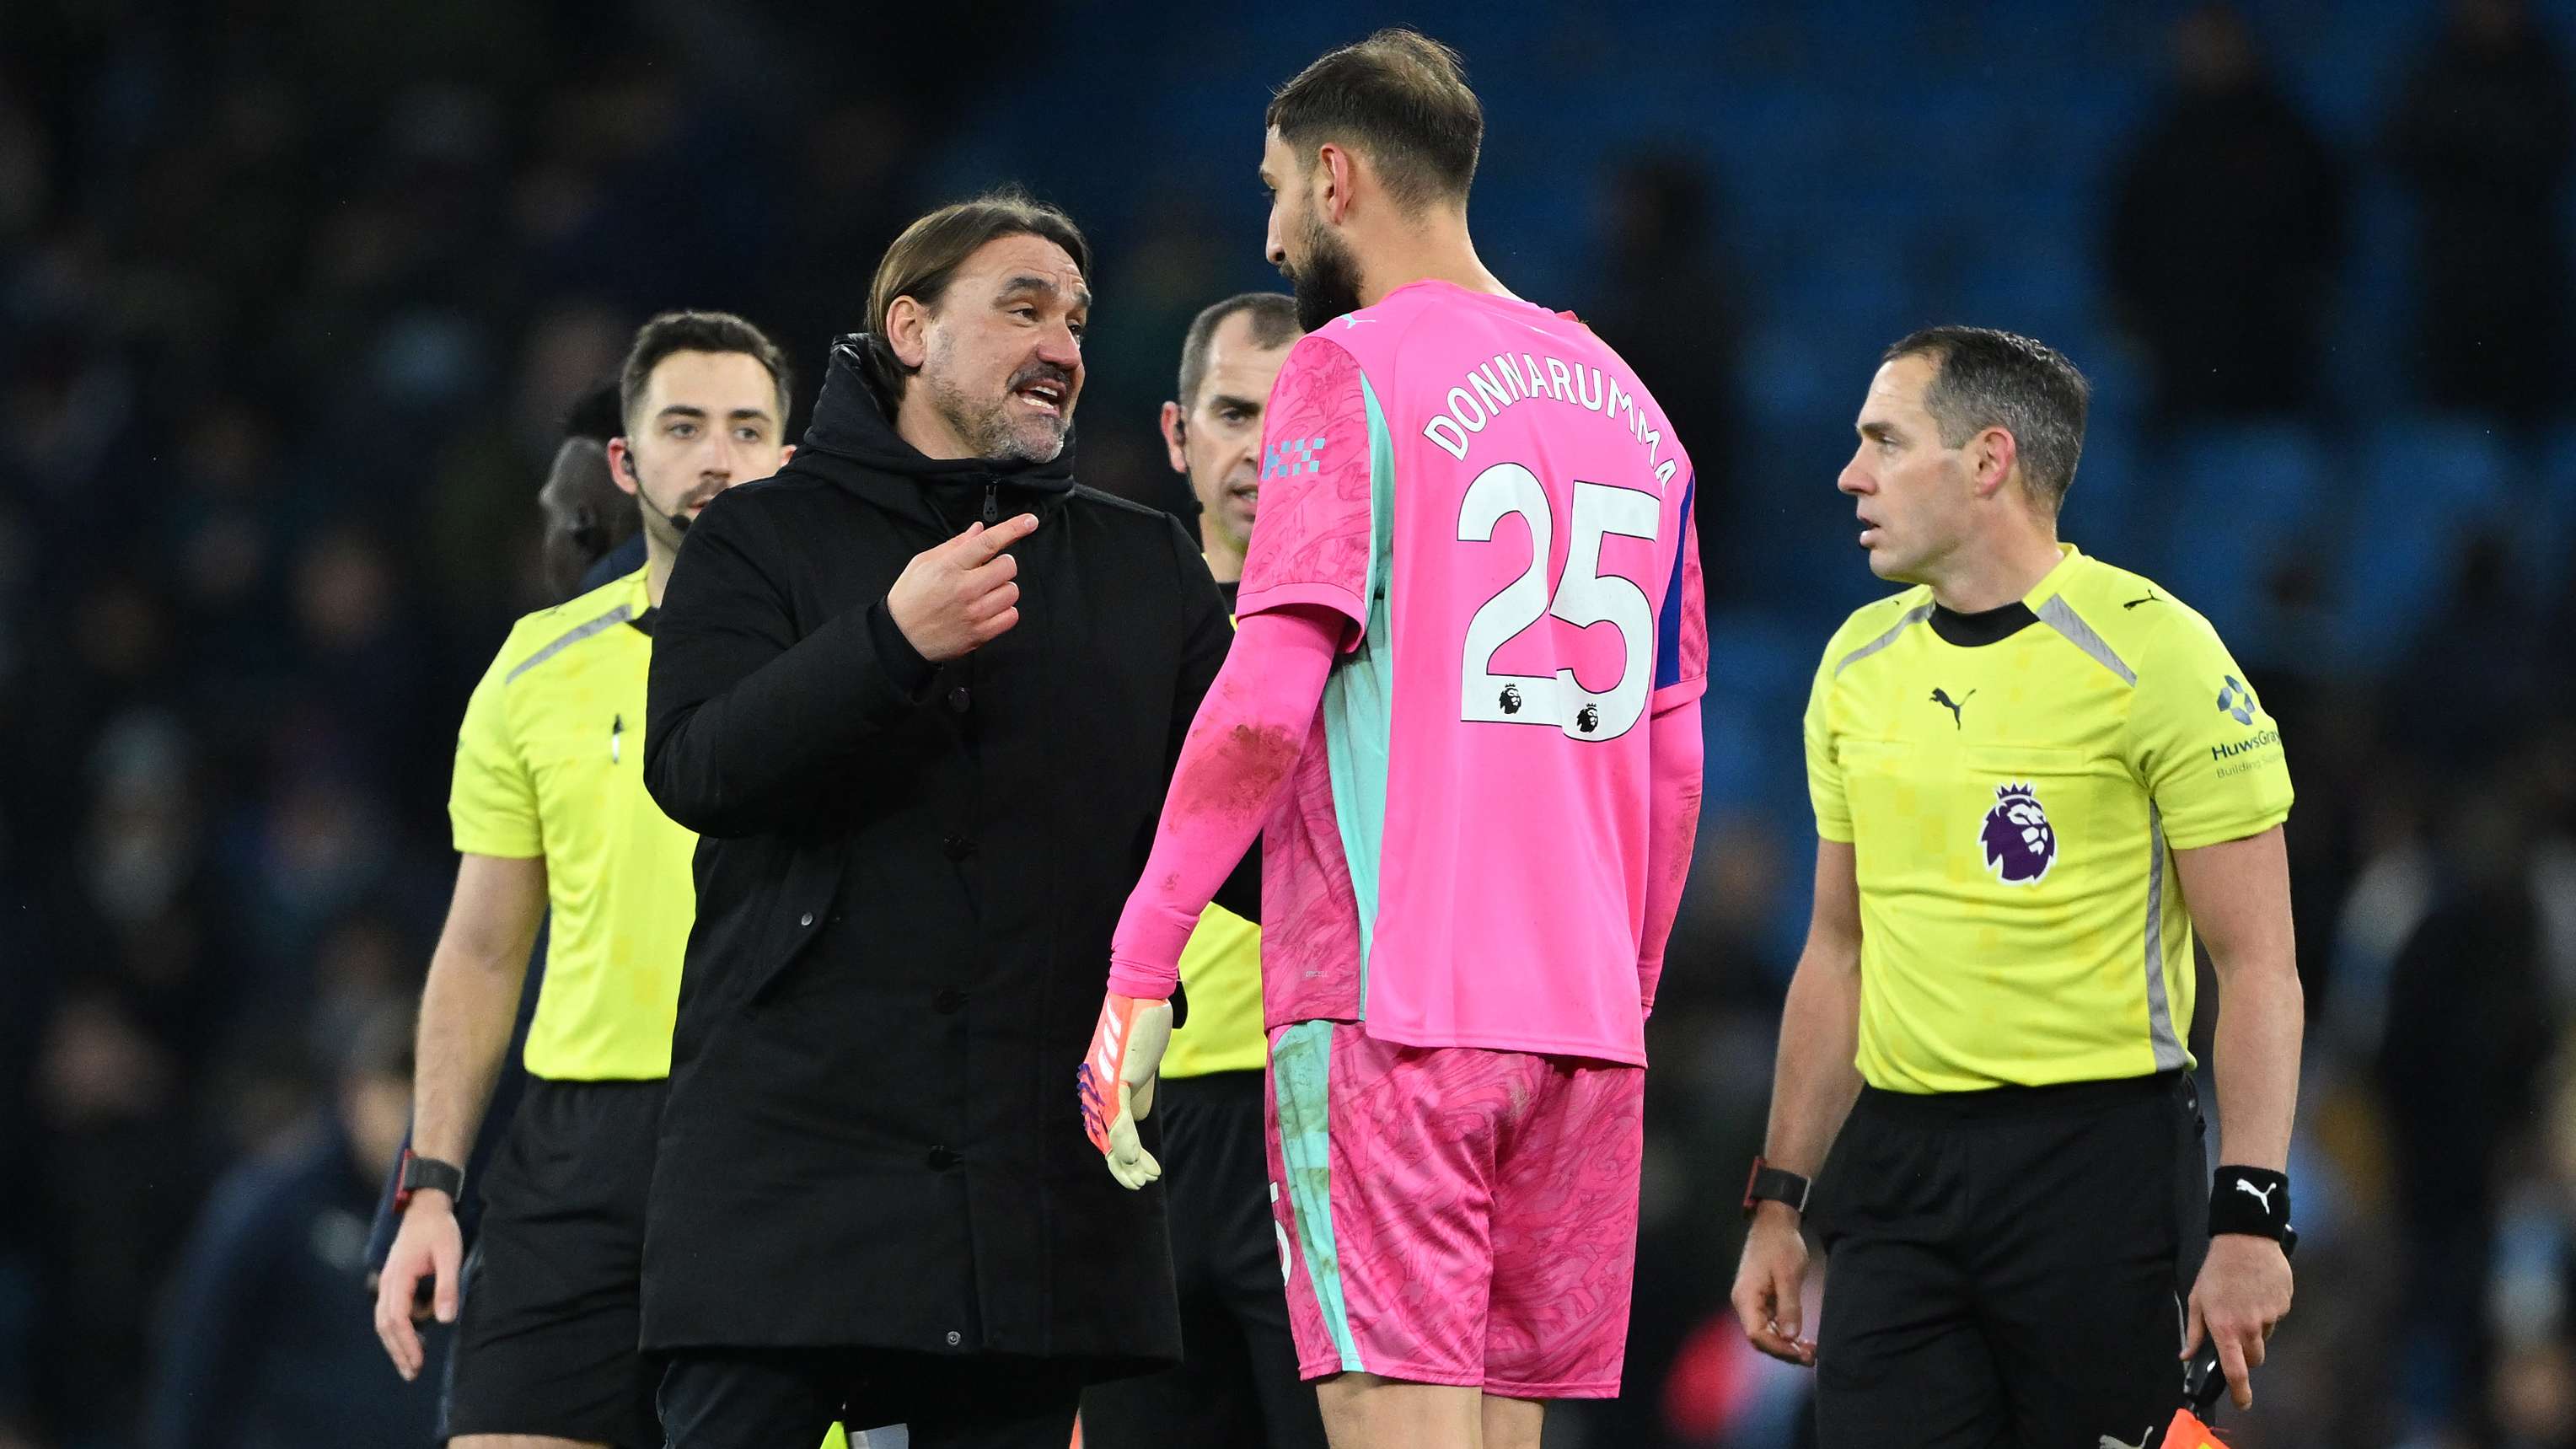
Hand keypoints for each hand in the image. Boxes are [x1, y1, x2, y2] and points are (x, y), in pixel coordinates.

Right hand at [372, 1193, 462, 1380]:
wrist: (425, 1207)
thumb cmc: (439, 1229)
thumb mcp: (449, 1254)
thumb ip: (447, 1286)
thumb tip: (445, 1320)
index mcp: (398, 1276)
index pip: (397, 1319)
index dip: (406, 1343)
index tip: (418, 1362)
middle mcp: (387, 1282)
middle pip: (385, 1325)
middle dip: (398, 1351)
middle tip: (412, 1374)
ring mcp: (387, 1282)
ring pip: (384, 1321)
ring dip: (396, 1343)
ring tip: (412, 1364)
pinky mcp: (393, 1281)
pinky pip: (390, 1312)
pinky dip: (399, 1329)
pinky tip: (415, 1339)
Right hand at [887, 513, 1039, 661]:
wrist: (901, 638)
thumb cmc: (910, 599)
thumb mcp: (923, 563)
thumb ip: (955, 545)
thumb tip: (979, 530)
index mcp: (949, 567)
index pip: (988, 542)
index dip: (1013, 528)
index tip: (1029, 521)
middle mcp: (965, 588)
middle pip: (1008, 567)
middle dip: (1001, 565)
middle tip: (986, 572)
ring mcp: (975, 612)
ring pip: (1012, 591)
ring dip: (1003, 589)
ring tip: (984, 594)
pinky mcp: (981, 633)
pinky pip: (1011, 616)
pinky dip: (1005, 611)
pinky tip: (988, 610)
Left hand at [1078, 992, 1173, 1189]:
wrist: (1143, 998)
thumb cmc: (1142, 1031)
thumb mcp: (1140, 1074)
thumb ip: (1136, 1097)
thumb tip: (1136, 1122)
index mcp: (1099, 1091)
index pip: (1103, 1133)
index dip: (1118, 1158)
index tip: (1136, 1174)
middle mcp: (1094, 1091)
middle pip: (1102, 1139)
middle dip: (1121, 1167)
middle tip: (1139, 1184)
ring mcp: (1103, 1086)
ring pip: (1109, 1133)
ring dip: (1127, 1160)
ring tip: (1143, 1179)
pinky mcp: (1116, 1079)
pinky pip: (1118, 1116)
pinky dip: (1126, 1140)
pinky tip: (1135, 1159)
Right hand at [1731, 1205, 1815, 1365]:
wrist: (1774, 1223)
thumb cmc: (1780, 1245)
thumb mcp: (1788, 1275)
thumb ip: (1788, 1306)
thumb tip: (1790, 1337)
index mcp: (1746, 1298)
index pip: (1756, 1335)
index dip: (1778, 1348)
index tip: (1801, 1352)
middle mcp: (1745, 1304)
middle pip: (1760, 1338)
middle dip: (1785, 1350)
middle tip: (1812, 1356)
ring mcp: (1753, 1302)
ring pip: (1766, 1333)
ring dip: (1787, 1344)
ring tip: (1811, 1351)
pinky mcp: (1762, 1299)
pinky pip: (1771, 1323)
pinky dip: (1785, 1333)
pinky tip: (1802, 1338)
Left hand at [2183, 1232, 2292, 1408]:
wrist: (2245, 1240)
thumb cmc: (2216, 1271)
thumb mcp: (2197, 1299)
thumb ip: (2194, 1332)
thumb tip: (2186, 1356)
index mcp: (2225, 1328)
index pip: (2235, 1371)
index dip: (2240, 1392)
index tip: (2243, 1403)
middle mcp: (2250, 1327)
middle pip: (2254, 1358)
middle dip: (2245, 1353)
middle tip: (2234, 1330)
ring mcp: (2271, 1316)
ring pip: (2265, 1337)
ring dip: (2256, 1329)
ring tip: (2244, 1301)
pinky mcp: (2285, 1304)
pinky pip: (2276, 1317)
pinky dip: (2267, 1311)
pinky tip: (2257, 1291)